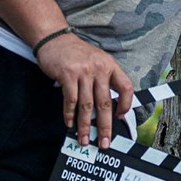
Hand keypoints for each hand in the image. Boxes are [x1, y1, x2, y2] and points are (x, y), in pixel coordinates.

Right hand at [35, 32, 133, 149]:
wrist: (55, 39)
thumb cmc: (76, 53)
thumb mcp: (97, 60)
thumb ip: (104, 79)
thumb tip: (109, 107)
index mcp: (110, 65)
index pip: (126, 87)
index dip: (125, 104)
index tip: (120, 117)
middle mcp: (99, 68)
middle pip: (105, 102)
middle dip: (105, 126)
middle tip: (104, 142)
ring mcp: (83, 71)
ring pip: (87, 105)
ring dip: (85, 125)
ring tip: (84, 138)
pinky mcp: (68, 75)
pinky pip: (71, 100)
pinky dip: (69, 114)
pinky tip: (69, 123)